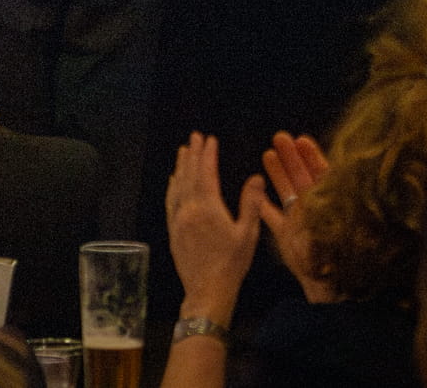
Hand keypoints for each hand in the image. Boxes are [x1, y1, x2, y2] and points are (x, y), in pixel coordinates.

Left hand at [166, 132, 265, 324]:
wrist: (207, 290)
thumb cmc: (232, 264)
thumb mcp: (247, 234)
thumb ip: (251, 204)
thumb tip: (256, 177)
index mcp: (207, 207)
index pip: (206, 173)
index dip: (208, 154)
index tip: (210, 139)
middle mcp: (188, 209)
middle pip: (189, 175)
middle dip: (192, 154)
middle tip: (194, 136)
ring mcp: (177, 219)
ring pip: (177, 185)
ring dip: (181, 166)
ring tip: (183, 151)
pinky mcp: (172, 229)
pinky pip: (170, 200)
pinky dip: (173, 186)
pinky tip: (174, 180)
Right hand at [259, 131, 337, 302]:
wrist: (329, 286)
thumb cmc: (340, 255)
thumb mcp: (342, 223)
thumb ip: (338, 201)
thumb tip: (344, 176)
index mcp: (329, 205)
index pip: (321, 174)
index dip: (312, 157)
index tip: (302, 139)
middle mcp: (315, 210)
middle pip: (302, 177)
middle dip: (292, 157)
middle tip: (280, 136)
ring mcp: (299, 221)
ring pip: (287, 191)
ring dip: (277, 172)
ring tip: (268, 153)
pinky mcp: (286, 235)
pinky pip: (272, 215)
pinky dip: (264, 203)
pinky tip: (255, 192)